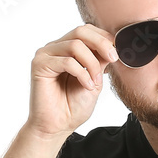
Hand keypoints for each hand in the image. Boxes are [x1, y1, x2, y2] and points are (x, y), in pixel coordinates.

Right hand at [26, 24, 118, 138]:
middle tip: (113, 58)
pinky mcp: (39, 65)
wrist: (59, 126)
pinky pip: (66, 61)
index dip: (104, 37)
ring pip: (75, 45)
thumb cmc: (73, 106)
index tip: (118, 52)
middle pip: (80, 31)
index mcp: (67, 48)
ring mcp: (46, 55)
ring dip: (92, 63)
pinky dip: (82, 74)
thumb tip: (114, 46)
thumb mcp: (95, 79)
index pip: (86, 30)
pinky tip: (87, 86)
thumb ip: (100, 61)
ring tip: (96, 82)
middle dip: (101, 44)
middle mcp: (55, 48)